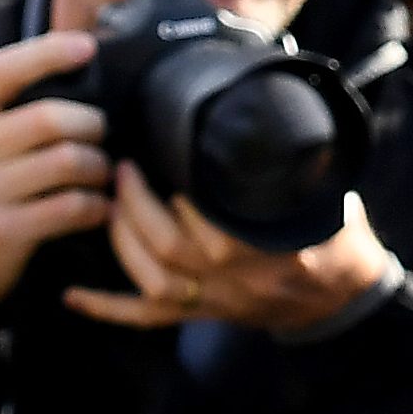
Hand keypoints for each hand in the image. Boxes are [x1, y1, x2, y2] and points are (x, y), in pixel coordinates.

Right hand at [0, 33, 109, 355]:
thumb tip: (64, 73)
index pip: (1, 70)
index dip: (48, 52)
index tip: (86, 47)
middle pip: (51, 118)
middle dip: (93, 124)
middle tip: (101, 136)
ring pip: (69, 161)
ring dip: (99, 167)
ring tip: (102, 174)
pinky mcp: (4, 233)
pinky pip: (72, 207)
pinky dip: (97, 206)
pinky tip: (99, 209)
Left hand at [66, 171, 394, 334]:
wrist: (339, 295)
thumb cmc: (330, 234)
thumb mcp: (322, 188)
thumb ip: (290, 156)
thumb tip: (268, 96)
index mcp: (263, 244)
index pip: (210, 219)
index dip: (177, 191)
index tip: (158, 154)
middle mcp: (232, 278)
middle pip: (169, 247)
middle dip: (137, 206)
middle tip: (122, 168)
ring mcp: (213, 300)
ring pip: (153, 281)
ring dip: (122, 242)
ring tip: (108, 204)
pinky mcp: (200, 314)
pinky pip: (146, 318)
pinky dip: (107, 308)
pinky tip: (73, 295)